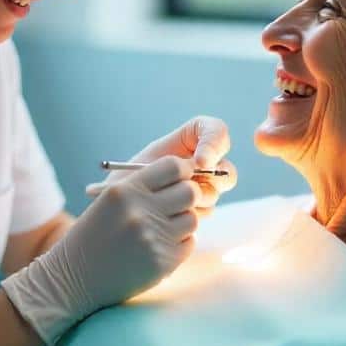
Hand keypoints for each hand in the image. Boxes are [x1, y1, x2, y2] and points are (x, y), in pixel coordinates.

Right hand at [2, 156, 200, 343]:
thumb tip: (185, 173)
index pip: (173, 166)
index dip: (183, 170)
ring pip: (192, 218)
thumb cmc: (93, 235)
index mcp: (125, 191)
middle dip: (188, 196)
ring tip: (163, 229)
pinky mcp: (162, 262)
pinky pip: (188, 243)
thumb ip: (142, 186)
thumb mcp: (109, 201)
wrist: (73, 278)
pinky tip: (159, 246)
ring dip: (183, 222)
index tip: (181, 178)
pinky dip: (179, 244)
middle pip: (190, 192)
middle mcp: (140, 211)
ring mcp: (152, 238)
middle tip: (177, 204)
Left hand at [104, 116, 236, 218]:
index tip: (200, 162)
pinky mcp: (200, 208)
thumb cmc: (124, 182)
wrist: (119, 210)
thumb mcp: (136, 166)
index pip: (215, 130)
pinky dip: (189, 214)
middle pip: (225, 166)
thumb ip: (157, 167)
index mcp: (188, 140)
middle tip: (193, 189)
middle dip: (213, 178)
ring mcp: (203, 186)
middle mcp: (200, 162)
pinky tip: (168, 215)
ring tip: (164, 202)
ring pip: (215, 191)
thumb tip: (190, 171)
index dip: (214, 142)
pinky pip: (206, 211)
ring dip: (194, 199)